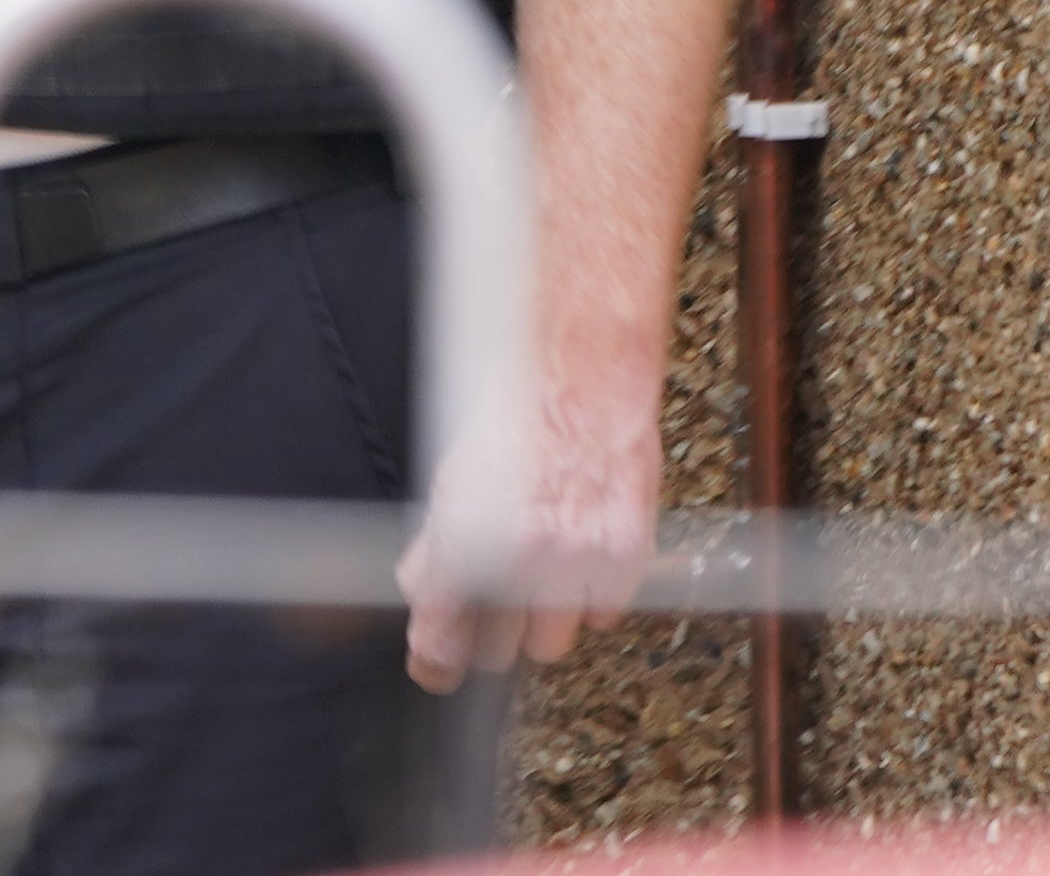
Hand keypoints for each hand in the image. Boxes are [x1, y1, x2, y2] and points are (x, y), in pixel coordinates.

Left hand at [398, 383, 658, 691]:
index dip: (436, 660)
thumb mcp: (451, 480)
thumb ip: (435, 546)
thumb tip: (423, 595)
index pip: (441, 631)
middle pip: (499, 650)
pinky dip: (591, 598)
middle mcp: (518, 557)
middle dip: (489, 636)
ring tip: (537, 574)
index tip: (435, 672)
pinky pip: (604, 615)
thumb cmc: (511, 420)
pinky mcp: (625, 556)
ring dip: (542, 620)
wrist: (578, 378)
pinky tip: (578, 556)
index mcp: (464, 538)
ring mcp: (576, 560)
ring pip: (553, 641)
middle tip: (488, 613)